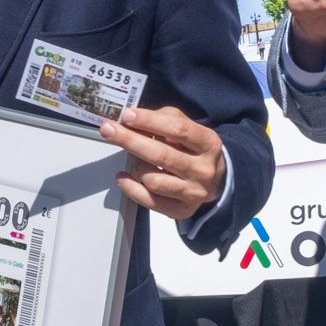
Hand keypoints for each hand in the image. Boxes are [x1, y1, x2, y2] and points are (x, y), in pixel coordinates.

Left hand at [101, 103, 226, 223]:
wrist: (217, 180)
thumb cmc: (194, 149)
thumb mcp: (188, 127)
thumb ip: (164, 119)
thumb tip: (132, 120)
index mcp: (208, 143)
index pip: (178, 130)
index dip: (150, 121)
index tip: (127, 115)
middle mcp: (203, 170)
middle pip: (162, 156)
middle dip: (130, 140)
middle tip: (108, 130)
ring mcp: (194, 193)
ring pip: (153, 181)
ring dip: (135, 166)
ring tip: (131, 158)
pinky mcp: (182, 210)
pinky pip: (150, 202)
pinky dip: (131, 189)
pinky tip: (123, 178)